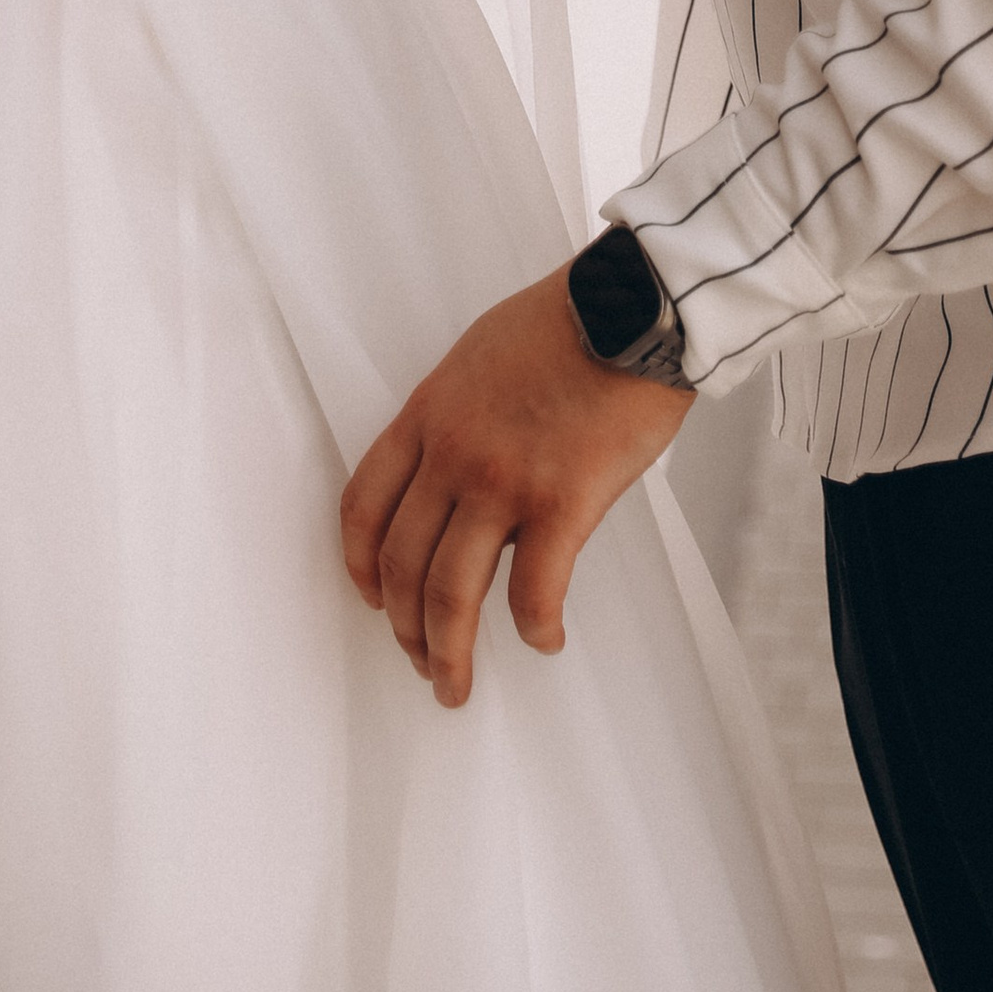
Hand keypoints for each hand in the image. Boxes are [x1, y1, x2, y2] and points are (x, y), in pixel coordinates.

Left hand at [339, 268, 690, 705]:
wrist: (632, 305)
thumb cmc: (568, 320)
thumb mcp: (481, 354)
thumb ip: (458, 415)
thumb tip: (462, 476)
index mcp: (429, 413)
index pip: (364, 503)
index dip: (360, 564)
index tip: (372, 598)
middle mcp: (453, 453)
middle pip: (402, 563)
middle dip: (405, 628)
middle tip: (422, 663)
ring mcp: (503, 480)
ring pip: (451, 593)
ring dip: (449, 653)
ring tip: (456, 686)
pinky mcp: (562, 502)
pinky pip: (533, 592)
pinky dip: (535, 630)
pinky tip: (545, 641)